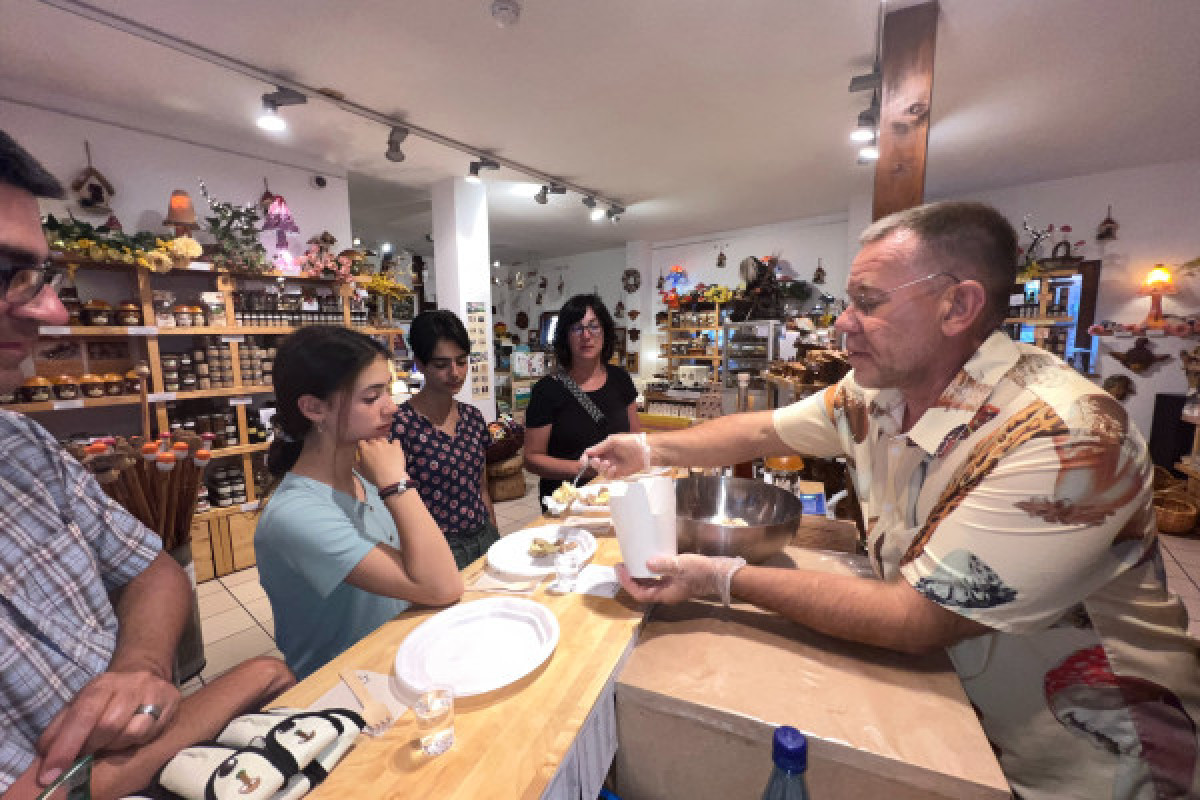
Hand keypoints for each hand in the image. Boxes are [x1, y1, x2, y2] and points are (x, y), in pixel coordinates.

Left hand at [35, 668, 179, 785]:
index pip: (81, 715)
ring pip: (130, 732)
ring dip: (115, 746)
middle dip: (91, 747)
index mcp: (101, 684)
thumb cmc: (107, 698)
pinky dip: (135, 741)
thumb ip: (60, 728)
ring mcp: (153, 691)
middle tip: (86, 755)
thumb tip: (44, 755)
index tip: (50, 774)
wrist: (145, 674)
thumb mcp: (80, 705)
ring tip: (110, 743)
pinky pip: (149, 733)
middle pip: (107, 726)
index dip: (65, 746)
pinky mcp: (171, 700)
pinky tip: (131, 737)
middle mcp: (129, 684)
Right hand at [357, 437, 408, 489]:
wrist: (390, 480)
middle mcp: (375, 444)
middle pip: (372, 440)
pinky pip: (395, 441)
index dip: (363, 446)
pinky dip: (394, 444)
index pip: (361, 442)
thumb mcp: (361, 471)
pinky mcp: (396, 446)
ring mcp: (386, 444)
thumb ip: (358, 462)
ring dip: (382, 443)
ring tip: (385, 451)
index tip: (365, 451)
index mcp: (365, 449)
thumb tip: (357, 458)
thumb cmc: (374, 477)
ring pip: (382, 439)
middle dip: (373, 445)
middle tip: (375, 453)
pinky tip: (394, 449)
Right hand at [584, 433, 650, 478]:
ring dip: (601, 468)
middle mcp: (607, 457)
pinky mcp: (618, 473)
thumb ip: (600, 447)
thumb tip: (588, 452)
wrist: (645, 451)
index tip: (583, 461)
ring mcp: (612, 466)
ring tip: (608, 464)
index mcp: (605, 449)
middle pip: (593, 464)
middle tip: (598, 461)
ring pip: (600, 471)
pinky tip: (614, 469)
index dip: (585, 458)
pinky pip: (609, 476)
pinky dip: (609, 473)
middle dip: (593, 463)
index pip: (591, 454)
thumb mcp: (614, 441)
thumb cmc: (632, 443)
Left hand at [615, 554, 744, 604]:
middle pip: (642, 590)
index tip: (621, 569)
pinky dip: (649, 572)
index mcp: (665, 595)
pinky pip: (657, 579)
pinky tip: (648, 561)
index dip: (628, 583)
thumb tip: (647, 563)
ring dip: (638, 576)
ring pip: (649, 585)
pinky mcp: (676, 581)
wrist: (720, 573)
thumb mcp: (682, 566)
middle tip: (622, 564)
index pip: (640, 594)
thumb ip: (665, 565)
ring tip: (631, 562)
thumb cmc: (702, 571)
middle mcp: (666, 594)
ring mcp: (671, 588)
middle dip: (630, 579)